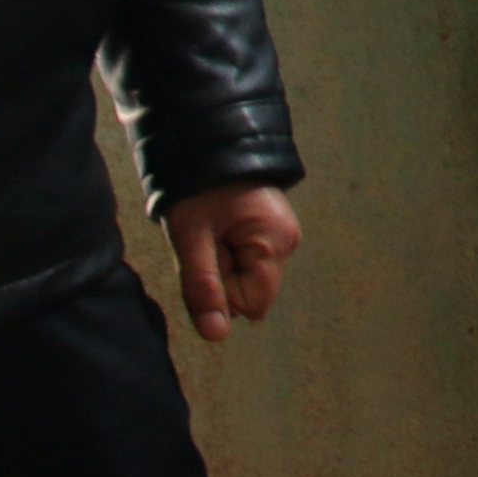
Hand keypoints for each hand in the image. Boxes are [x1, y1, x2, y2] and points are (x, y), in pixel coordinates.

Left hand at [168, 182, 300, 340]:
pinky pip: (244, 258)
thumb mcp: (191, 238)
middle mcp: (286, 242)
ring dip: (220, 262)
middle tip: (205, 236)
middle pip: (248, 291)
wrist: (205, 139)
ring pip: (243, 276)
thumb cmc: (198, 186)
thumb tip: (216, 336)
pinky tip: (217, 225)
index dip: (221, 290)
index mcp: (275, 243)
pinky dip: (225, 250)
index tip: (207, 253)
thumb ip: (203, 288)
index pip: (251, 305)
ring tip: (209, 227)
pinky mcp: (269, 229)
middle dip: (220, 274)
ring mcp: (279, 235)